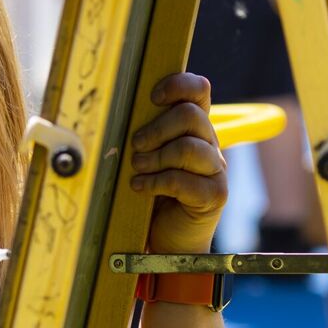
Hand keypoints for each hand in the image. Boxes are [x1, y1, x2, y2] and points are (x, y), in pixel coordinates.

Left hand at [128, 72, 226, 254]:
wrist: (166, 241)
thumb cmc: (151, 196)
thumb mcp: (144, 158)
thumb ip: (142, 136)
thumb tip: (112, 115)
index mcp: (194, 128)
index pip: (199, 90)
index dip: (179, 85)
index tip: (153, 97)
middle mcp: (209, 144)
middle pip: (191, 115)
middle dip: (156, 129)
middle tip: (135, 146)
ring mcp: (215, 169)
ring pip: (188, 147)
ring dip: (155, 158)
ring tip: (137, 169)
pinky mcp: (214, 195)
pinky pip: (184, 180)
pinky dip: (156, 182)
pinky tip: (140, 187)